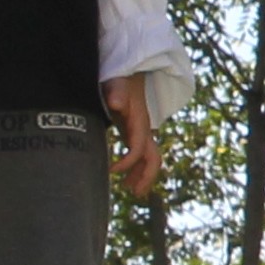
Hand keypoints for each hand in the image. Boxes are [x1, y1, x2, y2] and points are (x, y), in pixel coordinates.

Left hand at [102, 74, 162, 199]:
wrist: (128, 71)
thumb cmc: (120, 78)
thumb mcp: (116, 83)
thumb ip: (117, 91)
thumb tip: (116, 103)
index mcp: (140, 122)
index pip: (139, 149)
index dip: (127, 163)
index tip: (111, 170)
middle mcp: (144, 130)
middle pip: (153, 158)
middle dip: (146, 177)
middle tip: (134, 193)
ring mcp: (141, 132)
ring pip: (149, 159)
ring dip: (142, 176)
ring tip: (130, 190)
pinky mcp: (134, 132)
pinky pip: (141, 155)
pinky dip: (136, 168)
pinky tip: (125, 177)